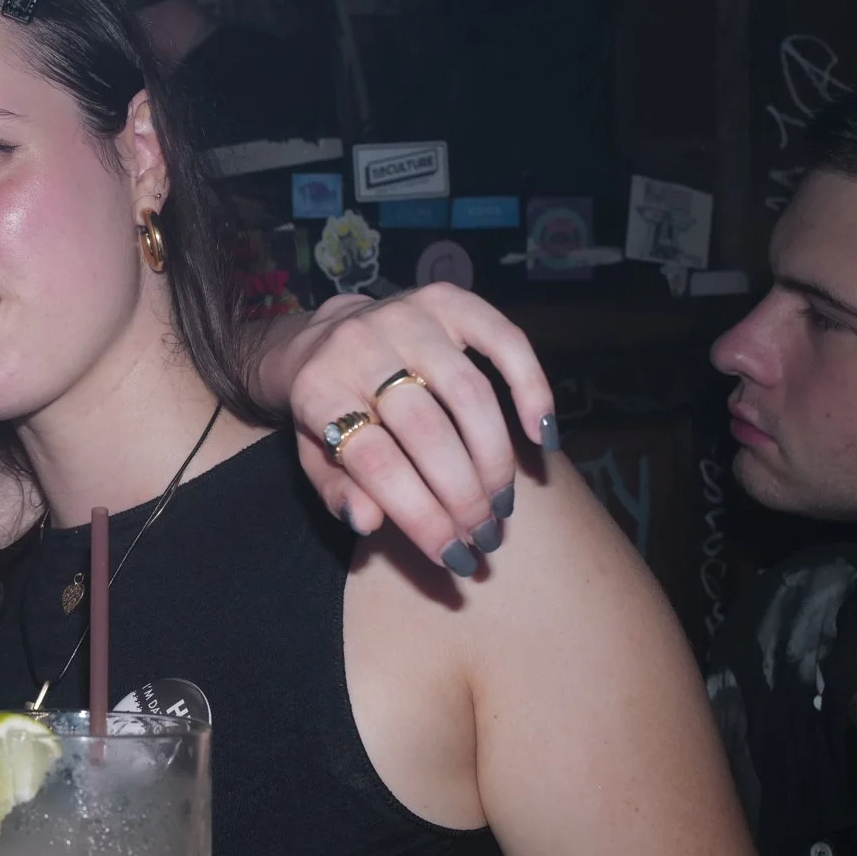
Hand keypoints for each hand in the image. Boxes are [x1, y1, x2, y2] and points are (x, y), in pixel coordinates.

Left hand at [264, 285, 555, 574]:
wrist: (321, 337)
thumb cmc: (326, 410)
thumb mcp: (313, 456)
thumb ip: (337, 491)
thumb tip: (368, 520)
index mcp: (318, 391)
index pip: (375, 462)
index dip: (419, 515)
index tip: (452, 556)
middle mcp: (360, 346)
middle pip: (426, 430)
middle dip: (464, 496)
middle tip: (484, 536)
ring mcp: (406, 317)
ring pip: (469, 394)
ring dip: (496, 459)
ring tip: (502, 506)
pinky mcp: (446, 300)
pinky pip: (505, 340)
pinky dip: (532, 388)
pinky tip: (543, 437)